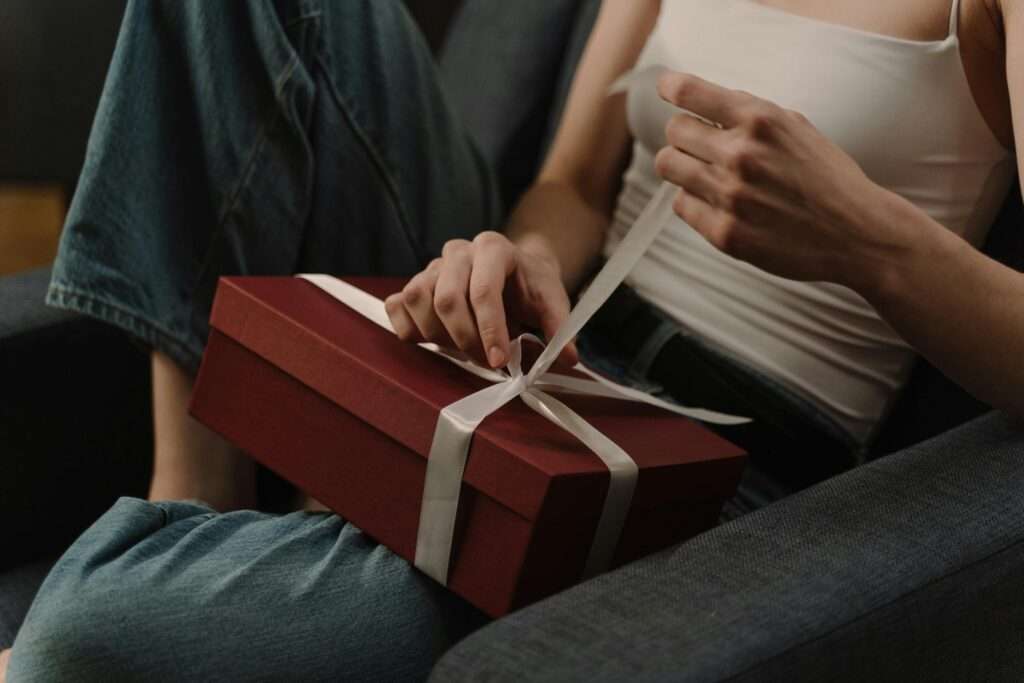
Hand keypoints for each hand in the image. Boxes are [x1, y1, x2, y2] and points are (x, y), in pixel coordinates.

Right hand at [384, 231, 577, 368]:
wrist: (516, 272)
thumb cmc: (531, 288)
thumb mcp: (553, 302)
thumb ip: (561, 328)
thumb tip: (567, 357)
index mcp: (494, 248)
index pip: (483, 291)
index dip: (489, 330)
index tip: (498, 362)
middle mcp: (459, 251)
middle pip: (446, 299)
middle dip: (465, 339)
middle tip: (485, 361)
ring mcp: (433, 266)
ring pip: (418, 300)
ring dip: (438, 336)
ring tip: (463, 349)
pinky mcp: (415, 282)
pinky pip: (397, 305)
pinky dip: (409, 329)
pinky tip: (432, 341)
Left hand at [654, 71, 908, 287]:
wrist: (857, 232)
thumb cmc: (827, 177)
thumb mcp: (796, 127)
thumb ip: (751, 114)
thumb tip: (704, 105)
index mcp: (760, 121)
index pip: (690, 93)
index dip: (672, 89)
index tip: (668, 90)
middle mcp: (740, 155)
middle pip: (674, 133)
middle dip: (685, 136)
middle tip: (701, 146)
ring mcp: (730, 196)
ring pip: (669, 168)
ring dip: (684, 167)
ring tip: (707, 174)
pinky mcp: (724, 233)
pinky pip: (682, 205)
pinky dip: (695, 201)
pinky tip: (720, 203)